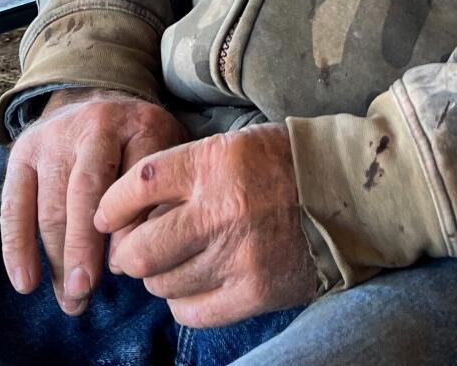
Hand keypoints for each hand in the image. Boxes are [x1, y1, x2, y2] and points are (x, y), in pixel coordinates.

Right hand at [0, 88, 186, 314]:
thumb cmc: (142, 146)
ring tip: (69, 300)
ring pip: (51, 206)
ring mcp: (55, 136)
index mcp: (142, 125)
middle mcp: (96, 125)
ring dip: (56, 261)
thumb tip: (124, 259)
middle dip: (83, 250)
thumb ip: (158, 198)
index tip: (127, 268)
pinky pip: (14, 205)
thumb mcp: (166, 156)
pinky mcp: (23, 150)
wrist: (100, 99)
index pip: (134, 181)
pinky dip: (17, 247)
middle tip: (84, 294)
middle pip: (85, 194)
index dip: (129, 228)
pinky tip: (26, 282)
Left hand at [97, 124, 320, 327]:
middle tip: (133, 252)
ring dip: (159, 277)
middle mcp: (222, 210)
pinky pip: (192, 311)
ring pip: (163, 283)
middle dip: (126, 255)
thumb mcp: (232, 146)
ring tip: (174, 265)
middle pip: (141, 248)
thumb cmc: (285, 164)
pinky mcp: (255, 291)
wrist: (350, 192)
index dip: (112, 205)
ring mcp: (239, 255)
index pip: (139, 184)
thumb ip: (184, 173)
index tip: (107, 216)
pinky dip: (183, 302)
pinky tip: (196, 285)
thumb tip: (130, 214)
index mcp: (215, 163)